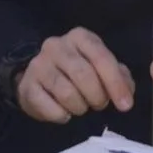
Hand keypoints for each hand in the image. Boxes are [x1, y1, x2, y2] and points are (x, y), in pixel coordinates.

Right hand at [16, 28, 135, 122]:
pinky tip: (64, 113)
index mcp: (80, 37)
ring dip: (80, 107)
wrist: (37, 79)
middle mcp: (57, 46)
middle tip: (99, 105)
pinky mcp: (27, 86)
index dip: (115, 83)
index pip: (101, 57)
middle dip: (97, 97)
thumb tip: (126, 93)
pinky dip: (62, 115)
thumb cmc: (76, 73)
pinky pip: (50, 108)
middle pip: (84, 75)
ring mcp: (39, 65)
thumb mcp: (100, 68)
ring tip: (81, 107)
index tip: (125, 105)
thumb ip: (119, 76)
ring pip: (66, 93)